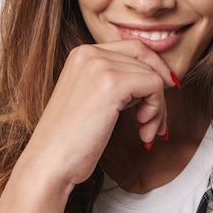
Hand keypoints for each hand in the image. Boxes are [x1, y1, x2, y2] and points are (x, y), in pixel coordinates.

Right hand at [31, 40, 174, 184]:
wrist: (49, 164)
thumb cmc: (72, 141)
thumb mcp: (95, 98)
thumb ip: (120, 80)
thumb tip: (163, 76)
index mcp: (82, 53)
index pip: (134, 49)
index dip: (154, 70)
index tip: (159, 98)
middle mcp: (89, 53)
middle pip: (146, 59)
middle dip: (158, 91)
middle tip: (156, 123)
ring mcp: (100, 65)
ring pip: (153, 75)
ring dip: (158, 108)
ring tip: (146, 131)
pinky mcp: (112, 83)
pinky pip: (154, 86)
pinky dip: (156, 110)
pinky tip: (143, 130)